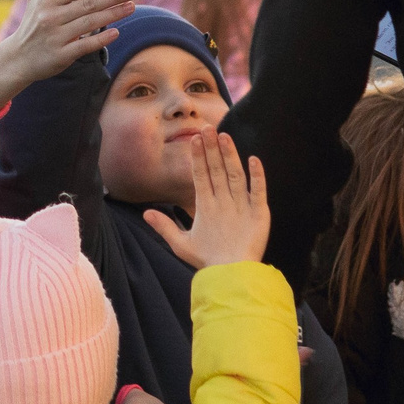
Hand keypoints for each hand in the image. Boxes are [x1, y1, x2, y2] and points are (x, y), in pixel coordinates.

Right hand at [0, 0, 135, 111]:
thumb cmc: (32, 23)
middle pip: (89, 4)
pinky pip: (85, 45)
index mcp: (47, 0)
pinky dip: (101, 39)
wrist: (18, 59)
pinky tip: (116, 32)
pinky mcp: (61, 56)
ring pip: (90, 23)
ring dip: (114, 14)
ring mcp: (56, 37)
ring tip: (132, 7)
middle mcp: (50, 17)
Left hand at [142, 134, 269, 268]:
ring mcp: (242, 205)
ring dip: (231, 157)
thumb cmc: (206, 260)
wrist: (230, 276)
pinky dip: (257, 177)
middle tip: (207, 128)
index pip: (201, 175)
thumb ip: (165, 227)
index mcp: (207, 204)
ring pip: (236, 175)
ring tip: (225, 137)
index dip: (197, 157)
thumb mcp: (181, 243)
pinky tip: (254, 161)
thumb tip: (145, 213)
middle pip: (217, 170)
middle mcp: (224, 200)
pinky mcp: (258, 214)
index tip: (194, 138)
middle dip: (212, 150)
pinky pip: (258, 191)